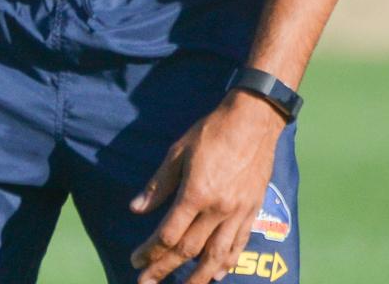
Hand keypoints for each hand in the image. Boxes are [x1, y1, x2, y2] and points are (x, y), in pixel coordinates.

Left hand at [129, 91, 285, 283]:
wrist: (253, 120)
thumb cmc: (212, 131)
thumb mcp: (178, 152)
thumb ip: (158, 184)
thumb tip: (136, 208)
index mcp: (196, 193)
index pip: (168, 234)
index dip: (149, 251)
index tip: (135, 260)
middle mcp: (218, 209)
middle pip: (188, 250)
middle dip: (165, 269)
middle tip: (146, 283)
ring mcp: (238, 213)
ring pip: (216, 256)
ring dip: (197, 278)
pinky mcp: (252, 210)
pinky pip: (239, 244)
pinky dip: (227, 262)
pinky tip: (217, 273)